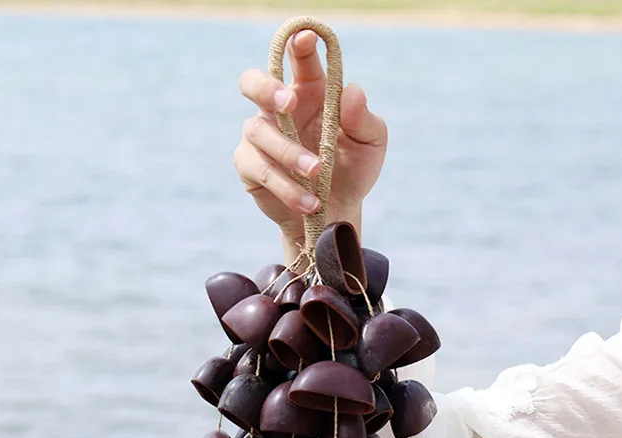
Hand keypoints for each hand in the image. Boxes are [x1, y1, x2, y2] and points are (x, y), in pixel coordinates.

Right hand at [234, 31, 387, 261]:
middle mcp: (279, 109)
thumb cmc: (354, 169)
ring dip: (290, 153)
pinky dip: (287, 186)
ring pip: (259, 132)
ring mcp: (260, 137)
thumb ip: (363, 118)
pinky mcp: (250, 168)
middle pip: (253, 82)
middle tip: (290, 102)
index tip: (307, 39)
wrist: (338, 213)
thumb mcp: (371, 143)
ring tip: (318, 173)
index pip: (298, 57)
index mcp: (310, 90)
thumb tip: (350, 92)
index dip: (298, 43)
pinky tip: (309, 201)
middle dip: (266, 87)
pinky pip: (260, 170)